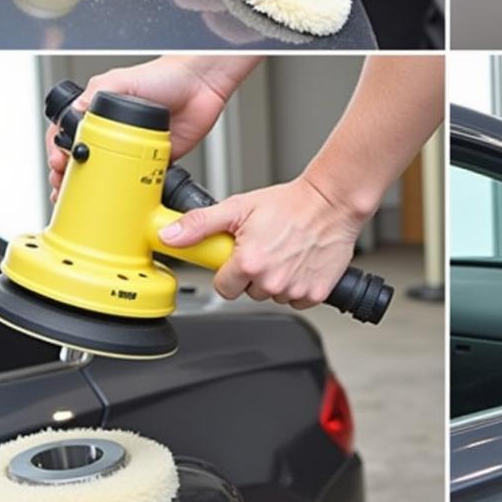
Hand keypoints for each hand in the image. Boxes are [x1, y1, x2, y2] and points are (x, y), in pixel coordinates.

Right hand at [46, 57, 239, 199]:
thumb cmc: (166, 75)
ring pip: (106, 172)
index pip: (69, 133)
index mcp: (102, 110)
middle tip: (63, 185)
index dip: (58, 149)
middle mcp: (115, 130)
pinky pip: (137, 179)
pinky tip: (116, 198)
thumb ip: (98, 92)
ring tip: (79, 197)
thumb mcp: (123, 79)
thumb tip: (76, 110)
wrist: (201, 85)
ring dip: (90, 187)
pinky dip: (126, 191)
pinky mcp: (155, 158)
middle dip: (68, 174)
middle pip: (83, 157)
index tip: (58, 163)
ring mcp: (134, 146)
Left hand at [157, 175, 365, 306]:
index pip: (223, 286)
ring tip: (287, 250)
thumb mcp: (239, 207)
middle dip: (254, 273)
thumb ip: (200, 224)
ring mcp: (295, 290)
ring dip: (276, 278)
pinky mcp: (315, 294)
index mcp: (249, 263)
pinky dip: (298, 284)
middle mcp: (272, 281)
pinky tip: (301, 261)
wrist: (333, 202)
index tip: (241, 254)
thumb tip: (169, 235)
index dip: (229, 269)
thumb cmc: (291, 203)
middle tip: (267, 246)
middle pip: (249, 291)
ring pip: (273, 295)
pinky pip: (297, 298)